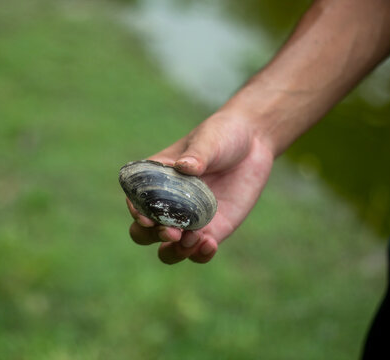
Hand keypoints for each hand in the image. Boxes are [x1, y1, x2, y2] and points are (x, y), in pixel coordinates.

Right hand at [126, 113, 273, 263]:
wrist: (253, 143)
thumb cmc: (221, 135)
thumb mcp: (208, 139)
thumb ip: (197, 154)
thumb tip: (186, 166)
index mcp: (155, 180)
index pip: (136, 201)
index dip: (136, 212)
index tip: (146, 218)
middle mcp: (168, 205)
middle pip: (144, 233)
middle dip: (153, 237)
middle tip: (171, 232)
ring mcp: (188, 221)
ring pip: (168, 249)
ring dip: (175, 251)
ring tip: (193, 240)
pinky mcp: (212, 230)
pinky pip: (198, 251)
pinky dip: (200, 254)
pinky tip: (210, 244)